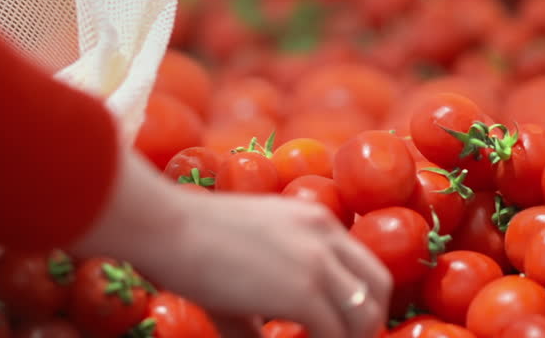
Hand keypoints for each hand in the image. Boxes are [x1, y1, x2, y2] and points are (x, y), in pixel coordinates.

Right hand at [73, 150, 391, 337]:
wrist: (166, 226)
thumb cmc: (188, 239)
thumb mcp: (240, 258)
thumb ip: (262, 296)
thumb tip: (261, 337)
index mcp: (314, 219)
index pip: (362, 264)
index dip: (358, 303)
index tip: (339, 328)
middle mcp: (325, 234)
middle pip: (378, 287)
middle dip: (366, 324)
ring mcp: (319, 263)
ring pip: (365, 317)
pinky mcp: (306, 293)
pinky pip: (335, 336)